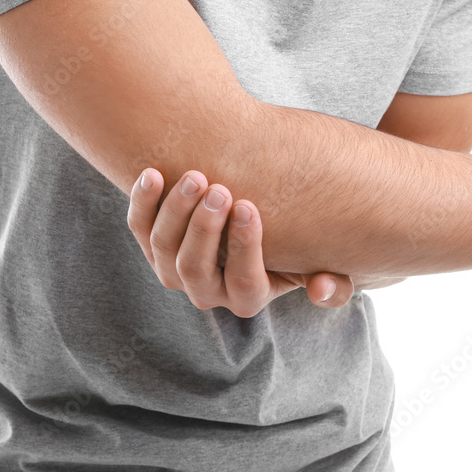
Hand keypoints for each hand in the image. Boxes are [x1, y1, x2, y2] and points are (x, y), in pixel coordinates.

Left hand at [127, 168, 355, 316]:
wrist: (252, 219)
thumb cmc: (294, 243)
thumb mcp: (316, 264)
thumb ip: (332, 283)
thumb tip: (322, 289)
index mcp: (247, 299)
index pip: (243, 281)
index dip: (245, 247)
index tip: (251, 207)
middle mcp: (206, 291)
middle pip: (194, 268)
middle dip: (204, 228)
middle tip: (219, 189)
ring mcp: (174, 270)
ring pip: (163, 247)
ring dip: (176, 211)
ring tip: (196, 175)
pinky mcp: (153, 246)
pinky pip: (139, 227)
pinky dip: (143, 201)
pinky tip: (154, 172)